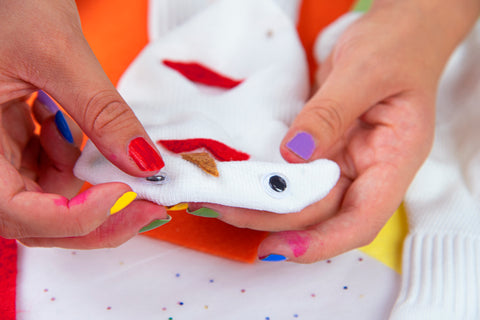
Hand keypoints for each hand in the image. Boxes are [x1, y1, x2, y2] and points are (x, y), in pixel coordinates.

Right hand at [0, 0, 167, 247]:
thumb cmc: (7, 5)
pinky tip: (66, 124)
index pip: (14, 211)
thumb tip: (147, 165)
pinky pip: (45, 173)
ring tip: (87, 136)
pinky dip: (71, 161)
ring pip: (44, 199)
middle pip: (34, 220)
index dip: (73, 217)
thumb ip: (103, 113)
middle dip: (96, 216)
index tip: (125, 195)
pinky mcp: (8, 145)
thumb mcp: (58, 54)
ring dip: (83, 183)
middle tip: (147, 205)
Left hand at [190, 0, 479, 261]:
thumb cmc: (395, 46)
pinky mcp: (324, 149)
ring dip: (266, 204)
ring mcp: (345, 161)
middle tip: (228, 210)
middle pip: (324, 213)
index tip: (279, 247)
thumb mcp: (364, 72)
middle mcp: (369, 170)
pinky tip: (240, 179)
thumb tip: (292, 154)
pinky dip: (269, 180)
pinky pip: (295, 174)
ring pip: (305, 198)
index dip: (322, 241)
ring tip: (223, 200)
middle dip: (276, 220)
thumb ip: (330, 113)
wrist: (396, 33)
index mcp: (395, 160)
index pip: (363, 219)